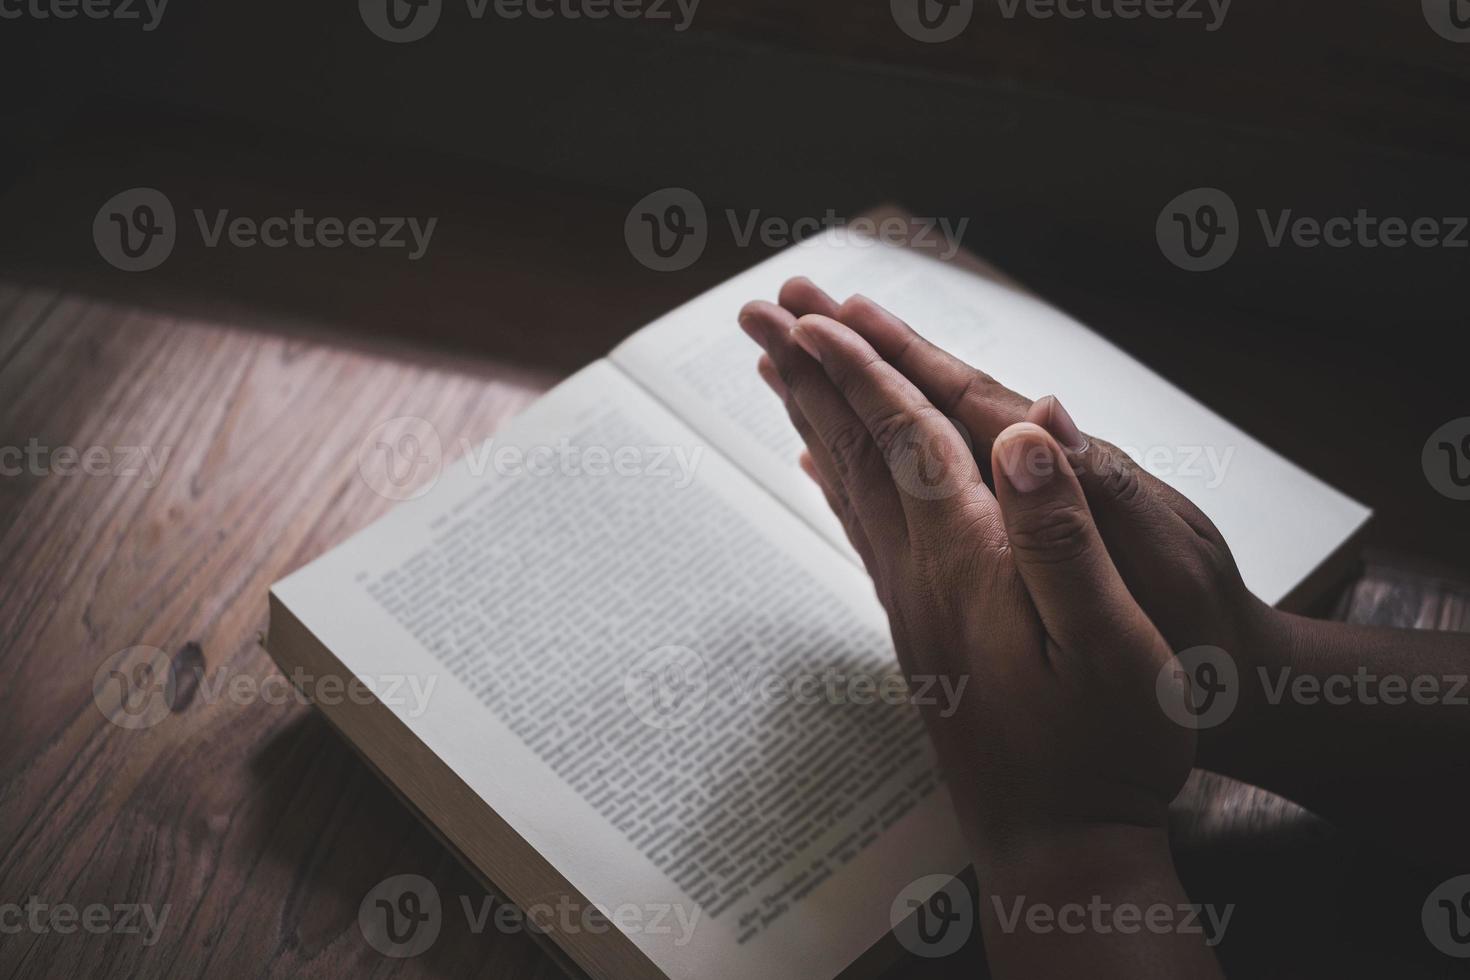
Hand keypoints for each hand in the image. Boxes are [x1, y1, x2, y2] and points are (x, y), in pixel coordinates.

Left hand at [737, 301, 1194, 852]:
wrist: (1062, 846)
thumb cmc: (1106, 750)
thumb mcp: (1114, 644)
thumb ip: (1066, 536)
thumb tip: (1025, 431)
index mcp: (971, 560)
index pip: (905, 440)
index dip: (863, 369)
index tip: (812, 312)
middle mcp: (924, 574)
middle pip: (857, 450)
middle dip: (811, 373)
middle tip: (761, 312)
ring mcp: (915, 605)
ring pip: (849, 487)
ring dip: (813, 417)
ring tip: (777, 368)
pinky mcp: (921, 631)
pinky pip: (862, 533)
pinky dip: (836, 484)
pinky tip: (820, 468)